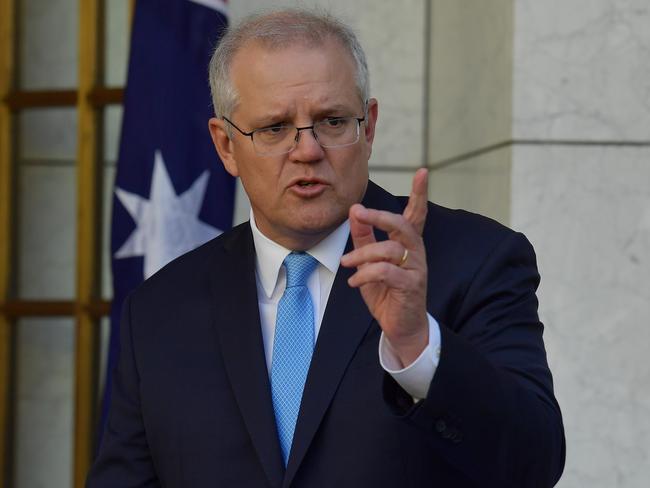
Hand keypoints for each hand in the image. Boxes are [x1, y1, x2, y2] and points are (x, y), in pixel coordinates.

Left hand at [341, 169, 428, 366]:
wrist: (400, 326)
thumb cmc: (386, 291)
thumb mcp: (369, 261)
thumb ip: (364, 237)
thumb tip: (355, 210)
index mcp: (408, 243)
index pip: (417, 214)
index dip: (420, 193)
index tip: (423, 171)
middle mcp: (416, 252)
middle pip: (402, 225)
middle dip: (379, 216)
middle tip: (357, 212)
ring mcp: (416, 269)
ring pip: (389, 249)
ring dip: (362, 255)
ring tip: (346, 264)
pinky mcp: (411, 286)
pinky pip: (386, 272)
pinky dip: (366, 274)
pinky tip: (355, 282)